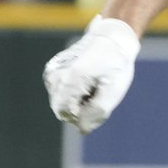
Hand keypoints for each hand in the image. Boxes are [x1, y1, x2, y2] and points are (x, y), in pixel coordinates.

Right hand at [43, 15, 140, 134]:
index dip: (83, 114)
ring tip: (92, 83)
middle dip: (80, 107)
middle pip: (61, 110)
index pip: (66, 114)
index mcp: (70, 79)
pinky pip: (60, 92)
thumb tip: (81, 129)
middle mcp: (55, 75)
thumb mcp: (113, 91)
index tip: (97, 97)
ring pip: (60, 102)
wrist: (112, 38)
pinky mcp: (52, 70)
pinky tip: (85, 80)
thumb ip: (97, 113)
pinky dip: (73, 91)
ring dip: (77, 99)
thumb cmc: (115, 64)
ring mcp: (51, 72)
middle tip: (96, 90)